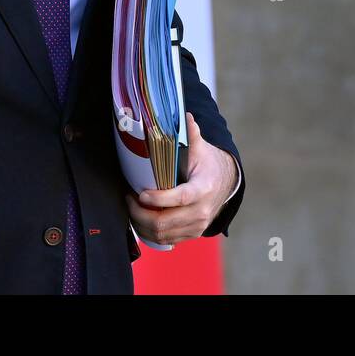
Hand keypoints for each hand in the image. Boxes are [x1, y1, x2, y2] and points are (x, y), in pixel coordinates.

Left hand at [125, 113, 237, 244]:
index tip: (141, 192)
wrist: (225, 184)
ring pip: (162, 233)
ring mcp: (197, 226)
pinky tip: (140, 216)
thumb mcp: (201, 148)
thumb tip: (185, 116)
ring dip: (141, 221)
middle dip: (140, 212)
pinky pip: (165, 240)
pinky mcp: (192, 234)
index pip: (180, 198)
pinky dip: (148, 231)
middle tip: (128, 196)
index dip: (159, 199)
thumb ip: (191, 134)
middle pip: (165, 221)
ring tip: (131, 204)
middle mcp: (202, 211)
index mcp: (204, 188)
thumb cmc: (208, 164)